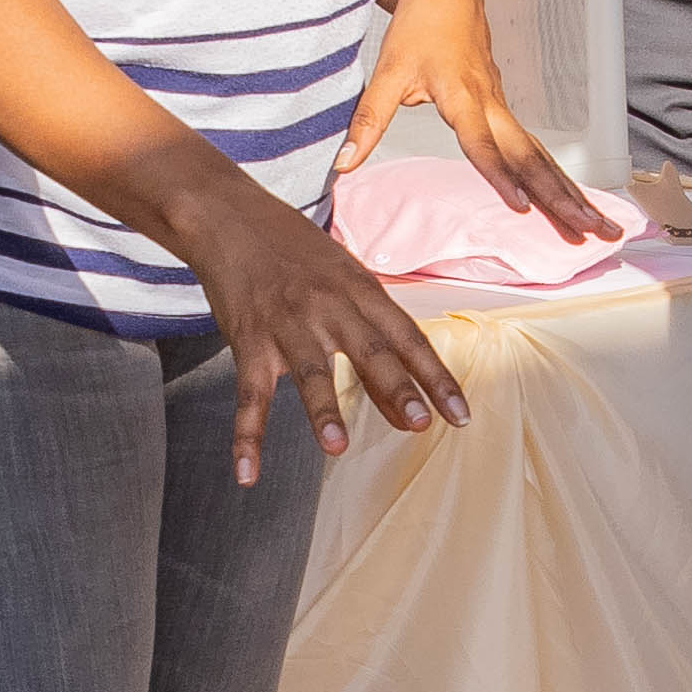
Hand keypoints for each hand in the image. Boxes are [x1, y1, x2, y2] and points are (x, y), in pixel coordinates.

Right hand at [163, 167, 471, 484]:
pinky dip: (246, 436)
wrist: (230, 218)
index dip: (436, 377)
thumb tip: (409, 405)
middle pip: (369, 351)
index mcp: (360, 289)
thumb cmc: (296, 252)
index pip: (408, 338)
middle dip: (397, 388)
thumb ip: (376, 340)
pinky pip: (248, 395)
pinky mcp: (248, 340)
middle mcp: (328, 306)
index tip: (461, 415)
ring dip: (323, 411)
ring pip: (310, 372)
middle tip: (421, 423)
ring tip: (337, 447)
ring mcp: (287, 324)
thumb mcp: (345, 279)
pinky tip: (248, 472)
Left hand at [343, 0, 612, 241]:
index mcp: (462, 95)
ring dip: (571, 195)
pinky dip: (560, 180)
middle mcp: (492, 104)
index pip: (482, 142)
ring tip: (599, 228)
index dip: (499, 174)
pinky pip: (538, 152)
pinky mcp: (507, 111)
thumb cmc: (419, 28)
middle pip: (531, 157)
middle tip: (589, 231)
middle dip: (561, 198)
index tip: (519, 206)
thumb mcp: (387, 72)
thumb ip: (367, 121)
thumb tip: (343, 162)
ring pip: (542, 157)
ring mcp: (504, 107)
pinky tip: (576, 206)